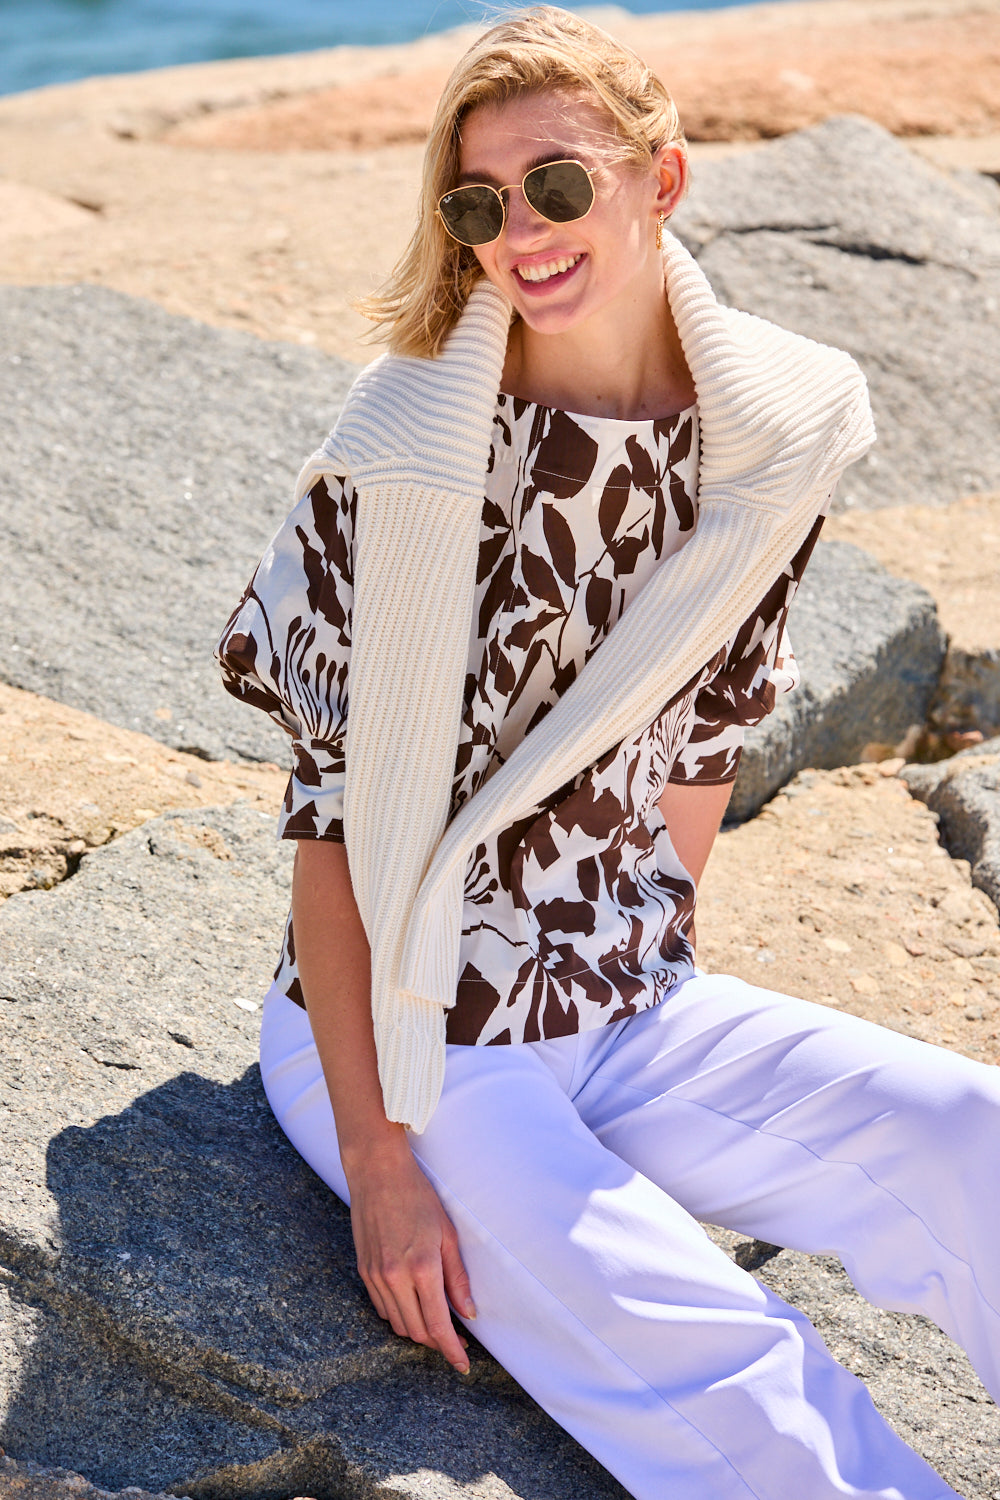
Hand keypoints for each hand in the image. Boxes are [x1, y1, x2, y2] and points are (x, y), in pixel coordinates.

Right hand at [348, 1144, 475, 1372]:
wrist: (377, 1173)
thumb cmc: (418, 1197)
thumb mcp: (447, 1234)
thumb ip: (457, 1278)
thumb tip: (468, 1313)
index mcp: (422, 1268)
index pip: (438, 1325)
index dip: (451, 1350)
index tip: (462, 1363)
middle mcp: (395, 1278)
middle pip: (417, 1331)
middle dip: (438, 1342)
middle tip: (456, 1340)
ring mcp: (375, 1276)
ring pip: (398, 1324)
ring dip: (418, 1330)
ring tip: (437, 1323)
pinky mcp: (363, 1271)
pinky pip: (381, 1308)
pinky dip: (399, 1315)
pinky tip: (413, 1305)